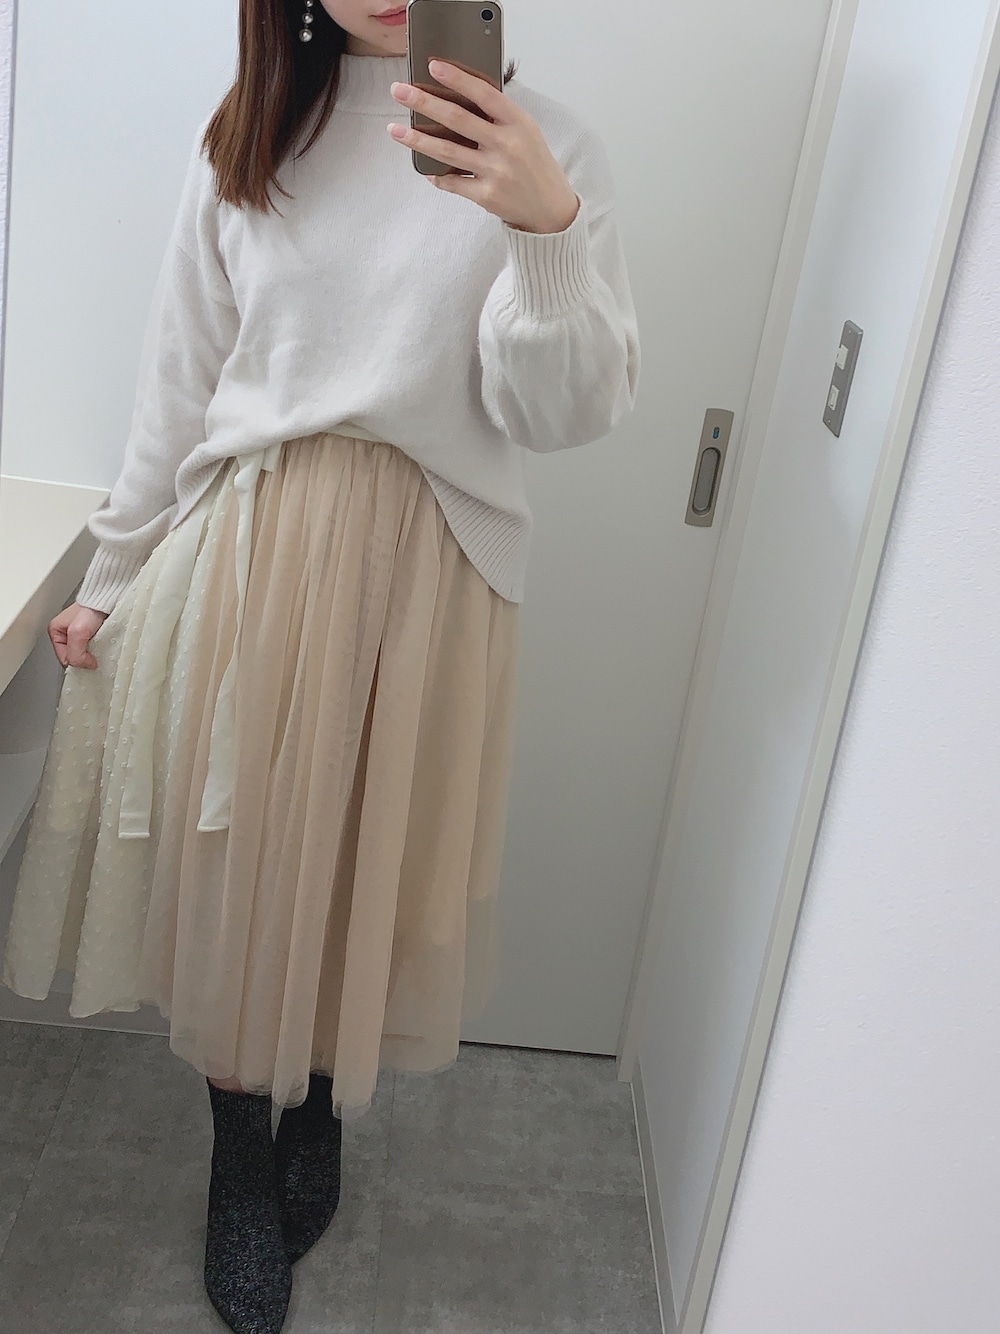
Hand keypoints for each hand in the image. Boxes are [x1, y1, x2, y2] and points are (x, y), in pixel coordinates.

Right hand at [49, 602, 108, 669]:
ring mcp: (81, 634)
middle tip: (94, 653)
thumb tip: (83, 665)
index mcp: (56, 631)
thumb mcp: (77, 632)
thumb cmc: (92, 608)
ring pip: (85, 654)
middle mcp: (67, 633)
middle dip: (85, 659)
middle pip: (75, 657)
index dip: (76, 662)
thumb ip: (75, 653)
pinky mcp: (94, 634)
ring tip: (101, 646)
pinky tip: (105, 645)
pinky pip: (96, 649)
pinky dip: (101, 650)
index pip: (64, 658)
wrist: (111, 598)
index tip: (88, 661)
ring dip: (94, 655)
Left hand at [388, 60, 580, 235]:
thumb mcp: (525, 131)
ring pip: (447, 151)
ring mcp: (496, 172)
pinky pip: (453, 182)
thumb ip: (498, 115)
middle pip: (457, 118)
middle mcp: (507, 145)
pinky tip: (426, 170)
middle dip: (423, 102)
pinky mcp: (486, 196)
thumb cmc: (534, 164)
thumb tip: (458, 97)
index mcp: (518, 122)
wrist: (551, 208)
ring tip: (395, 130)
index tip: (432, 66)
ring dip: (417, 139)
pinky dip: (437, 176)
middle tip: (399, 91)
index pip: (483, 93)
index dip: (456, 78)